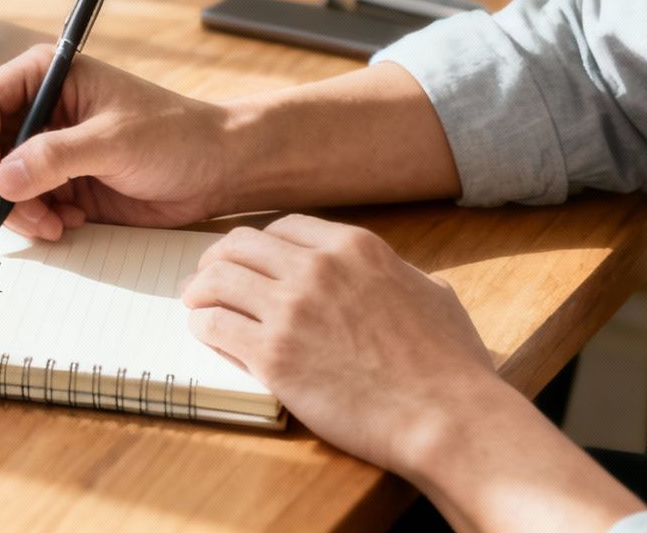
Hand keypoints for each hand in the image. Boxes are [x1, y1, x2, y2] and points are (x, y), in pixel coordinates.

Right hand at [0, 45, 235, 239]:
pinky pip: (24, 205)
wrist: (216, 170)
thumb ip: (56, 158)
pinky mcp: (59, 183)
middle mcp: (39, 110)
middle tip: (23, 214)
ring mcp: (46, 149)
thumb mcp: (115, 141)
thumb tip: (2, 181)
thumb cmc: (176, 135)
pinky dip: (36, 221)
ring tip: (55, 224)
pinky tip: (71, 224)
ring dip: (18, 210)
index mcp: (46, 76)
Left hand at [182, 214, 500, 474]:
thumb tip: (391, 276)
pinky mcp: (273, 354)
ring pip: (216, 279)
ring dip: (199, 290)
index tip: (249, 261)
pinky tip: (204, 334)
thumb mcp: (432, 294)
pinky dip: (202, 326)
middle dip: (217, 260)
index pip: (282, 228)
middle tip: (207, 279)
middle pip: (240, 245)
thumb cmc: (451, 366)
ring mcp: (292, 309)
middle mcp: (317, 267)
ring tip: (195, 304)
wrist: (447, 417)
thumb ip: (398, 275)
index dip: (259, 245)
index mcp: (355, 247)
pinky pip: (214, 325)